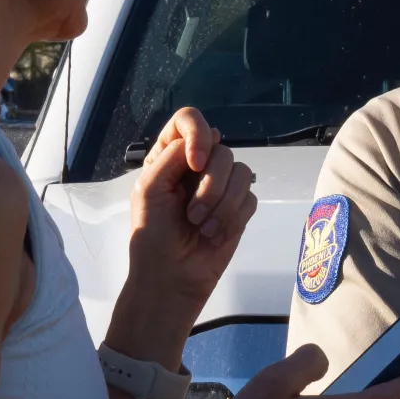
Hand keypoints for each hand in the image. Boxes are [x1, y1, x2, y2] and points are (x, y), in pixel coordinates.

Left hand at [124, 107, 256, 311]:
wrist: (171, 278)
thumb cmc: (152, 236)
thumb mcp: (149, 190)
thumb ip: (173, 156)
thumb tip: (211, 137)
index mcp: (171, 157)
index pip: (189, 121)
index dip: (197, 134)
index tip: (195, 162)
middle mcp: (198, 166)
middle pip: (222, 150)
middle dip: (210, 186)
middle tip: (192, 215)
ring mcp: (221, 187)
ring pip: (241, 172)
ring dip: (222, 205)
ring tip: (203, 228)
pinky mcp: (239, 209)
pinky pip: (250, 197)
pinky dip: (233, 218)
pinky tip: (216, 235)